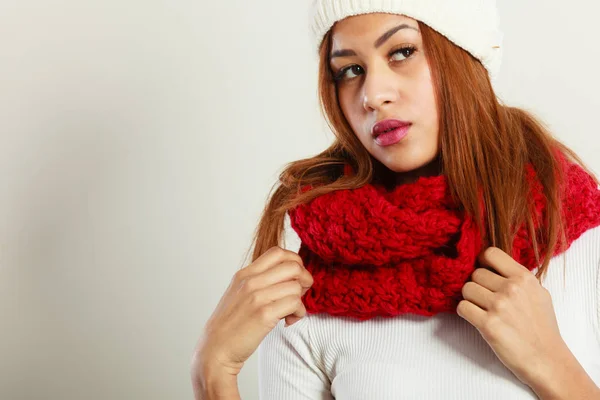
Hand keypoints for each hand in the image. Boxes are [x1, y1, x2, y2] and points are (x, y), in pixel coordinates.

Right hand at [192, 246, 312, 377]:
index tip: (295, 278)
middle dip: (304, 279)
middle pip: (293, 266)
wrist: (215, 349)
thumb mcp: (239, 293)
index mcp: (245, 274)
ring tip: (291, 312)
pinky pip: (295, 303)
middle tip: (299, 295)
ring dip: (301, 300)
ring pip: (296, 286)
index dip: (294, 262)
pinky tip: (288, 321)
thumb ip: (259, 282)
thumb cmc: (231, 325)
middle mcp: (250, 281)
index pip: (278, 252)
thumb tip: (289, 276)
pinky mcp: (264, 314)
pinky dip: (298, 313)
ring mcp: (257, 297)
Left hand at [457, 246, 567, 387]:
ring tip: (483, 310)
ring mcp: (499, 306)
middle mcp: (511, 289)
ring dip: (470, 299)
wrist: (546, 359)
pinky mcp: (488, 324)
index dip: (482, 262)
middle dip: (478, 286)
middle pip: (475, 274)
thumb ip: (517, 278)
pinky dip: (465, 313)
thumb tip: (493, 265)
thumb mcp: (538, 293)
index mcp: (524, 278)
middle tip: (486, 299)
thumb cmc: (542, 328)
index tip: (484, 272)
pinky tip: (477, 319)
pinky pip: (462, 307)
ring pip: (466, 289)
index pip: (490, 253)